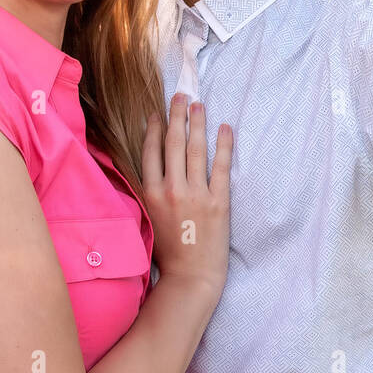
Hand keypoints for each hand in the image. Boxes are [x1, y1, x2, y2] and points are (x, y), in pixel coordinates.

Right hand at [142, 94, 232, 295]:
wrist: (191, 277)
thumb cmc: (168, 250)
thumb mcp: (147, 217)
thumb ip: (147, 190)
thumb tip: (148, 164)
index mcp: (150, 194)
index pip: (151, 151)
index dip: (155, 129)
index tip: (158, 113)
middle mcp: (171, 190)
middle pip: (173, 144)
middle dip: (177, 116)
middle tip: (182, 96)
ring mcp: (196, 194)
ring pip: (196, 150)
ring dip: (198, 123)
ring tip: (200, 105)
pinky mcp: (219, 201)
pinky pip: (222, 166)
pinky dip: (224, 144)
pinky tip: (225, 127)